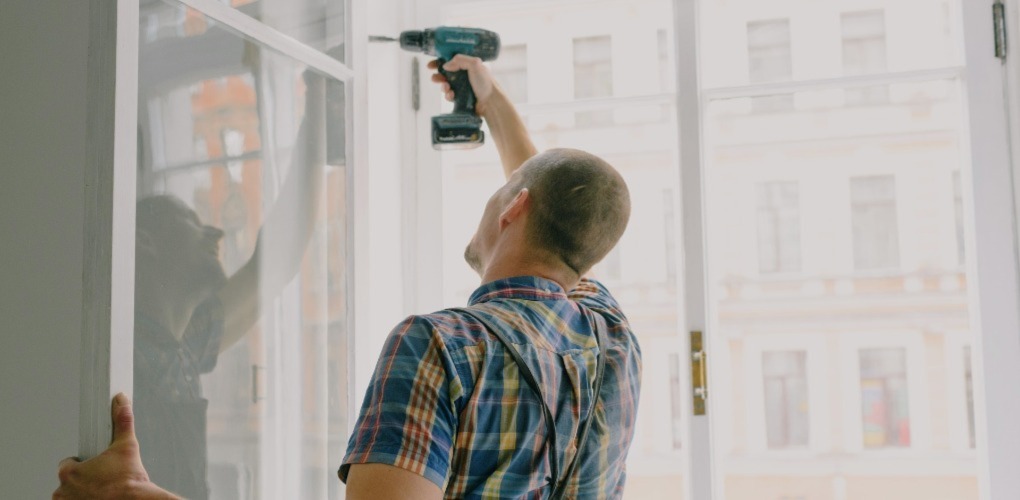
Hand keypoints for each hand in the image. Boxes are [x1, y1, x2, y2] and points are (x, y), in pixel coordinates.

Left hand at [53, 394, 178, 499]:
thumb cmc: (128, 482)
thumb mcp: (127, 446)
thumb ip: (122, 422)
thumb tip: (121, 402)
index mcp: (69, 472)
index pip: (68, 463)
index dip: (83, 463)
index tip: (95, 466)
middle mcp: (63, 491)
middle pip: (69, 481)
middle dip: (83, 479)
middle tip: (102, 479)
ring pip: (71, 495)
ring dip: (82, 493)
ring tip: (102, 490)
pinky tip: (101, 498)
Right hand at [428, 55, 498, 115]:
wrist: (490, 102)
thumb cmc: (485, 82)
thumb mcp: (475, 64)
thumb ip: (460, 60)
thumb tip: (445, 65)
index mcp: (468, 65)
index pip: (451, 61)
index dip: (440, 62)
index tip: (431, 65)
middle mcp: (464, 75)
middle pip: (446, 74)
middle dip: (438, 76)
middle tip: (434, 78)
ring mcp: (462, 87)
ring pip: (446, 85)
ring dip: (443, 86)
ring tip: (447, 88)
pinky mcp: (461, 98)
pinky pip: (450, 96)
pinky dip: (448, 95)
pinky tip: (451, 96)